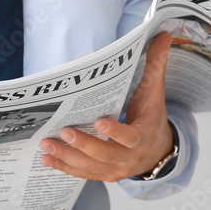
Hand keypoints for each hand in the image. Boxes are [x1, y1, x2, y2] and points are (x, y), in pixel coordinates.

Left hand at [39, 31, 174, 180]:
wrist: (159, 151)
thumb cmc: (152, 117)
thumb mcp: (156, 92)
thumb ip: (156, 65)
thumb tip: (163, 35)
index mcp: (144, 134)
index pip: (131, 137)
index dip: (116, 131)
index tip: (99, 121)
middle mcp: (130, 156)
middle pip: (106, 155)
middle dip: (84, 145)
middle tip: (64, 132)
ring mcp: (117, 168)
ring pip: (92, 167)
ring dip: (68, 158)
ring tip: (47, 145)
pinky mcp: (105, 175)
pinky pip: (84, 174)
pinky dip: (65, 168)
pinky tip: (48, 160)